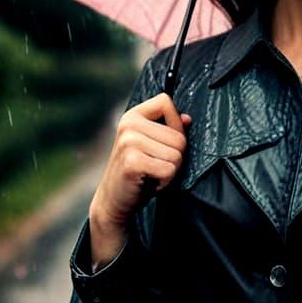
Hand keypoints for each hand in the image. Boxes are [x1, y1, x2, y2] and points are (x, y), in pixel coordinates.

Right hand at [90, 90, 192, 228]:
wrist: (113, 200)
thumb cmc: (138, 171)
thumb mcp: (152, 145)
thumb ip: (169, 129)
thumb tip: (188, 119)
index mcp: (133, 116)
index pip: (165, 102)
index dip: (174, 124)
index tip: (164, 142)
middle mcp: (128, 125)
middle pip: (179, 136)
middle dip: (175, 156)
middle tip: (155, 165)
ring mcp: (129, 142)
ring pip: (177, 155)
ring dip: (170, 171)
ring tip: (152, 173)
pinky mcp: (132, 162)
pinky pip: (169, 170)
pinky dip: (165, 182)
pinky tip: (149, 182)